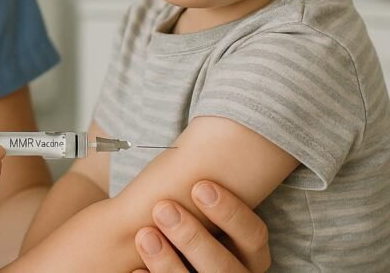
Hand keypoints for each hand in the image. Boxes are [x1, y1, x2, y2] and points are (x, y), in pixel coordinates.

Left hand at [131, 180, 269, 272]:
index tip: (199, 185)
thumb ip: (211, 193)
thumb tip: (214, 130)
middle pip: (226, 268)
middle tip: (163, 207)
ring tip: (144, 235)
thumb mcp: (207, 211)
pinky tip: (134, 271)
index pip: (254, 237)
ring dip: (169, 263)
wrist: (170, 262)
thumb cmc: (188, 227)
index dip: (231, 212)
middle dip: (194, 237)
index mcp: (250, 255)